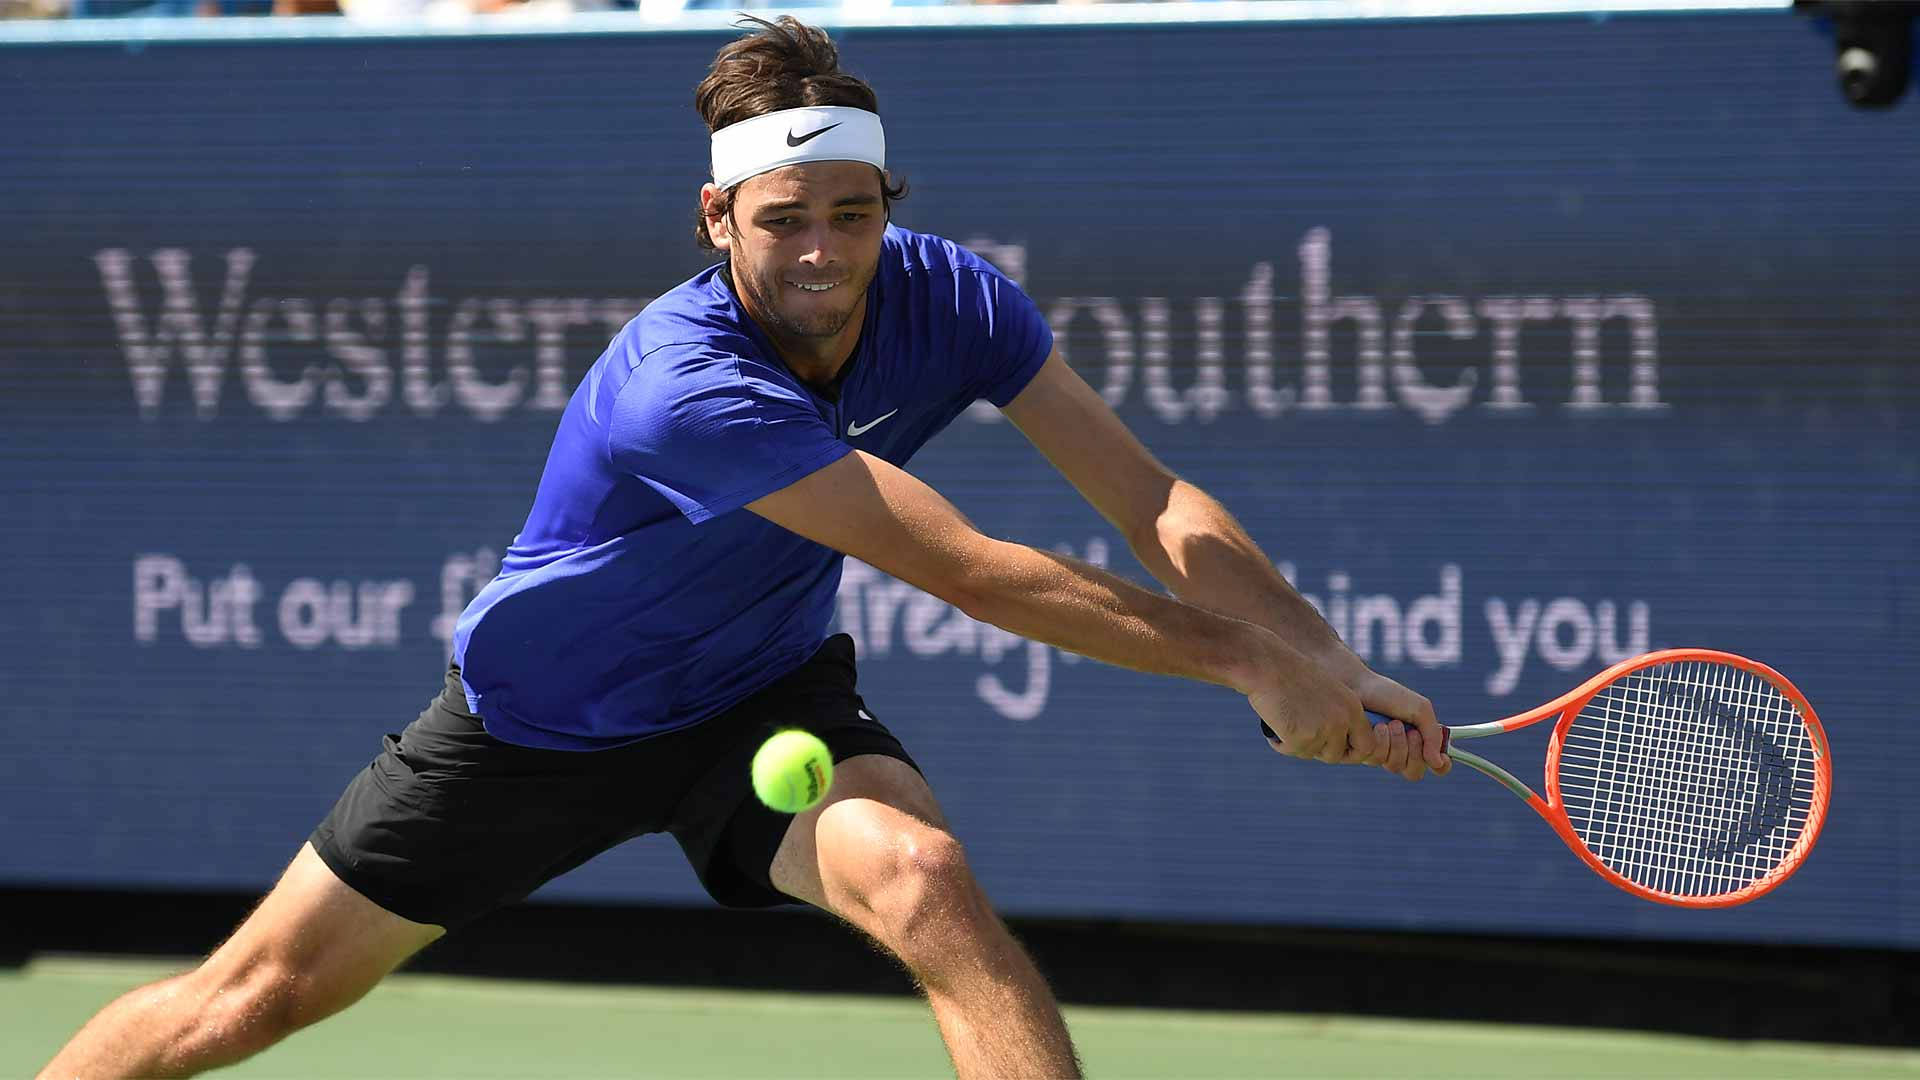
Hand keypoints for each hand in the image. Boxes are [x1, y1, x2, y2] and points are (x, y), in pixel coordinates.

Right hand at [1247, 665, 1384, 767]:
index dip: (1352, 753)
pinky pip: (1290, 751)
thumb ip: (1337, 716)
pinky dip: (1279, 742)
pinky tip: (1273, 724)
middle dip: (1318, 751)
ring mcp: (1323, 730)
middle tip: (1301, 738)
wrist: (1267, 664)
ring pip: (1311, 754)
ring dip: (1297, 744)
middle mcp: (1342, 720)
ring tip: (1284, 722)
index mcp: (1352, 707)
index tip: (1338, 750)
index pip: (1366, 745)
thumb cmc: (1291, 674)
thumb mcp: (1326, 692)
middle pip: (1336, 755)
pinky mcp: (1301, 737)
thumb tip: (1338, 745)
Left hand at [1348, 669, 1450, 780]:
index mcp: (1420, 739)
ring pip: (1395, 766)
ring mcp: (1382, 753)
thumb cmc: (1388, 694)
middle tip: (1411, 732)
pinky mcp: (1364, 753)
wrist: (1356, 686)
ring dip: (1397, 743)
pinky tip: (1375, 726)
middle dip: (1415, 752)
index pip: (1435, 765)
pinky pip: (1376, 760)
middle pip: (1415, 772)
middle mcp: (1401, 750)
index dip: (1441, 766)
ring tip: (1389, 723)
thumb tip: (1437, 762)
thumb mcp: (1419, 709)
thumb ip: (1433, 735)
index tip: (1442, 759)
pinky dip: (1380, 742)